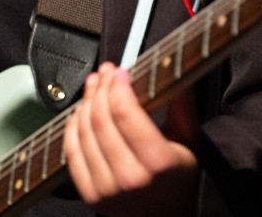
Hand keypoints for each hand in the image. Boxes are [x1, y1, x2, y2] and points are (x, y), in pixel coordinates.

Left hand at [63, 62, 199, 216]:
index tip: (119, 71)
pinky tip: (80, 112)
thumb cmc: (177, 178)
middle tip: (104, 73)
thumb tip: (170, 67)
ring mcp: (107, 189)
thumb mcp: (190, 140)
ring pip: (84, 133)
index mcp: (158, 162)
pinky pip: (71, 152)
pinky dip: (72, 126)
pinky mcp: (90, 195)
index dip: (117, 86)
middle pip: (101, 119)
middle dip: (101, 89)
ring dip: (85, 103)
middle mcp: (130, 178)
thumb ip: (182, 103)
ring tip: (93, 87)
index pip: (125, 113)